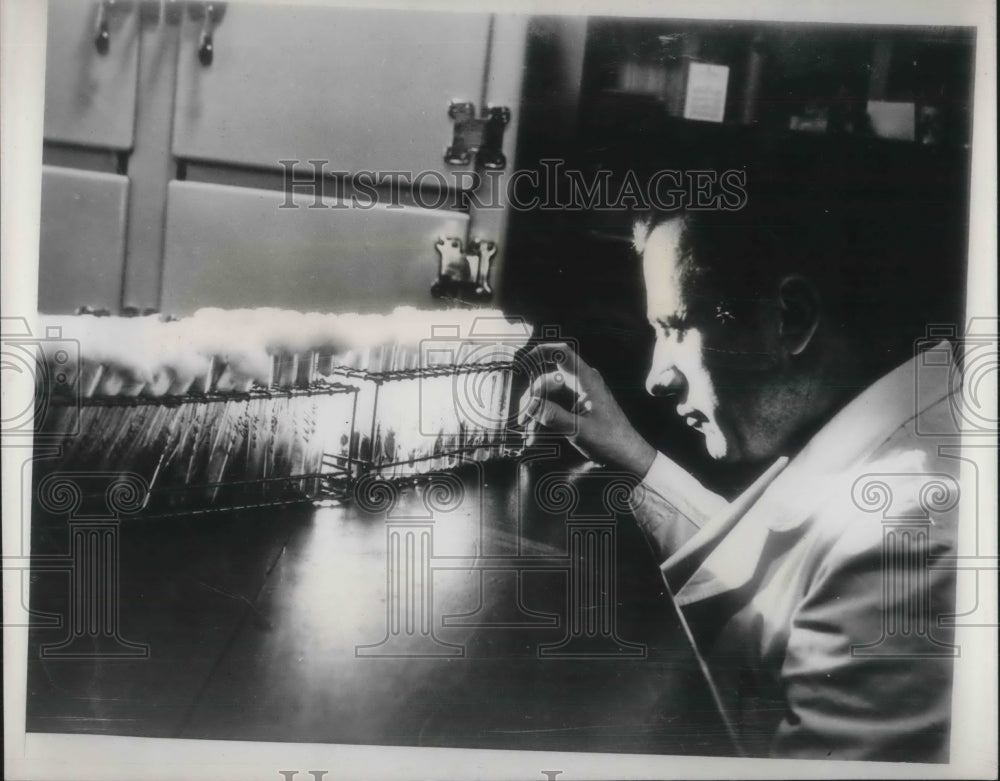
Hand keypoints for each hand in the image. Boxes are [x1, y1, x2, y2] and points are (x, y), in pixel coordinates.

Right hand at [516, 342, 656, 475]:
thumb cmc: (610, 441)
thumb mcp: (579, 430)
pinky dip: (545, 412)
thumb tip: (530, 404)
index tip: (523, 360)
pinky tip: (536, 428)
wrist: (626, 455)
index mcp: (587, 380)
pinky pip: (555, 403)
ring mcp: (579, 394)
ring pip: (550, 391)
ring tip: (527, 425)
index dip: (542, 351)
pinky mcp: (576, 406)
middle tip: (523, 415)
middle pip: (550, 377)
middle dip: (534, 394)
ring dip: (537, 406)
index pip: (563, 354)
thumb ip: (554, 416)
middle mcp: (582, 383)